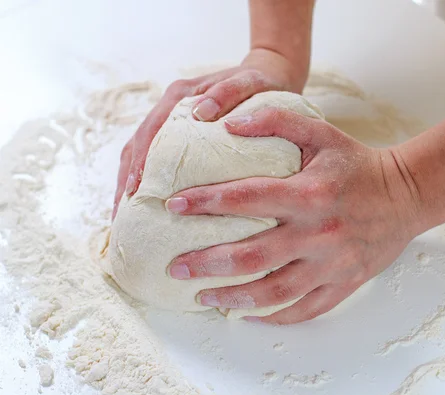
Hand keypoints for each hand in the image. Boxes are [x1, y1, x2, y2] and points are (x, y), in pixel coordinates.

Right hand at [112, 49, 306, 218]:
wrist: (269, 75)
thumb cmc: (260, 83)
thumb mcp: (249, 84)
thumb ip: (227, 93)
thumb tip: (201, 112)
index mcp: (180, 95)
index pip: (150, 131)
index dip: (140, 161)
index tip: (134, 191)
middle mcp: (171, 107)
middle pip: (137, 145)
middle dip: (127, 180)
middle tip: (122, 216)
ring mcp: (173, 120)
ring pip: (141, 152)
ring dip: (131, 183)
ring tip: (126, 216)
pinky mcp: (181, 132)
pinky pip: (158, 156)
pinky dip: (148, 179)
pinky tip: (147, 203)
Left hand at [165, 109, 425, 323]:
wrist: (407, 195)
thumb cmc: (358, 163)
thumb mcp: (322, 132)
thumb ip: (276, 120)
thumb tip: (228, 125)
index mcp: (310, 193)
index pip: (246, 198)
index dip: (205, 202)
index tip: (172, 206)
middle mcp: (319, 232)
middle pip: (252, 256)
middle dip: (207, 263)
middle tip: (175, 266)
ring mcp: (332, 263)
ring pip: (274, 291)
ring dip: (233, 298)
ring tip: (202, 297)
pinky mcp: (344, 283)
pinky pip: (304, 309)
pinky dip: (273, 315)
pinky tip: (247, 314)